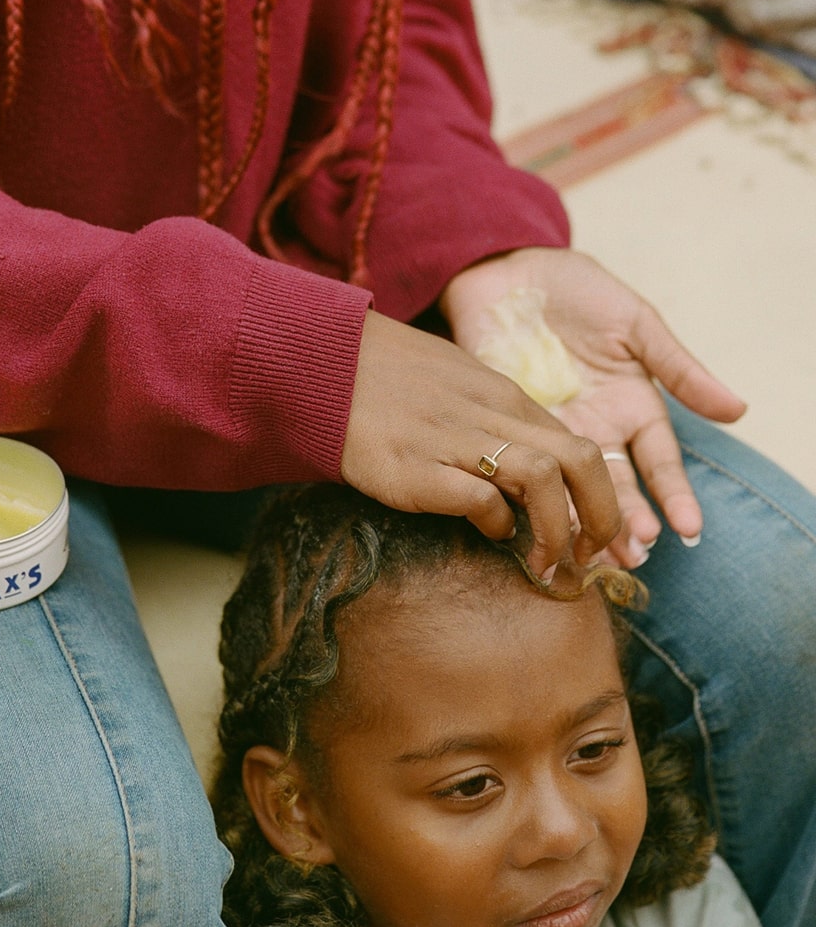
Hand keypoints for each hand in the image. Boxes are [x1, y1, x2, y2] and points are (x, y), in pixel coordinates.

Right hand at [341, 309, 620, 579]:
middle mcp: (491, 415)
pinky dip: (496, 522)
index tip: (594, 535)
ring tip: (544, 563)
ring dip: (556, 530)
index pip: (582, 447)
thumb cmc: (387, 380)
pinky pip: (479, 497)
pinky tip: (487, 532)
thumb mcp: (458, 386)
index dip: (602, 498)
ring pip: (543, 479)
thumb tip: (528, 471)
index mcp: (505, 398)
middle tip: (588, 559)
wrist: (325, 363)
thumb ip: (497, 421)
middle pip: (582, 462)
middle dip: (602, 519)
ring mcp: (454, 440)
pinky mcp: (415, 467)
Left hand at [439, 247, 746, 566]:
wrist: (507, 271)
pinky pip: (524, 470)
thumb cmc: (577, 291)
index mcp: (632, 406)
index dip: (674, 496)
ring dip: (583, 521)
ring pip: (571, 487)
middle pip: (616, 485)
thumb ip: (679, 368)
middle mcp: (594, 428)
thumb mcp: (635, 324)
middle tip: (636, 554)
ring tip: (595, 554)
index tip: (688, 529)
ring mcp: (550, 432)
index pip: (659, 462)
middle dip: (628, 521)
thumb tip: (738, 410)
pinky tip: (538, 523)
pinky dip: (533, 497)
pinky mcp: (507, 428)